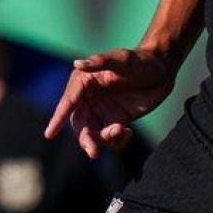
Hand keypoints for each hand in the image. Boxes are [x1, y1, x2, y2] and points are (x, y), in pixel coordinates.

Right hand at [45, 48, 176, 158]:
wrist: (163, 70)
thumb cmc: (141, 60)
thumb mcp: (122, 59)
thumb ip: (100, 62)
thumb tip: (77, 64)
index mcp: (84, 82)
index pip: (68, 103)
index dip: (57, 118)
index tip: (49, 134)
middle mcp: (89, 99)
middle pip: (80, 125)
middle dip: (85, 139)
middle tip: (94, 152)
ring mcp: (102, 112)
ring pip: (94, 135)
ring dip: (104, 140)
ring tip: (122, 131)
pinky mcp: (116, 121)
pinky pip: (111, 140)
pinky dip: (117, 143)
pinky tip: (129, 133)